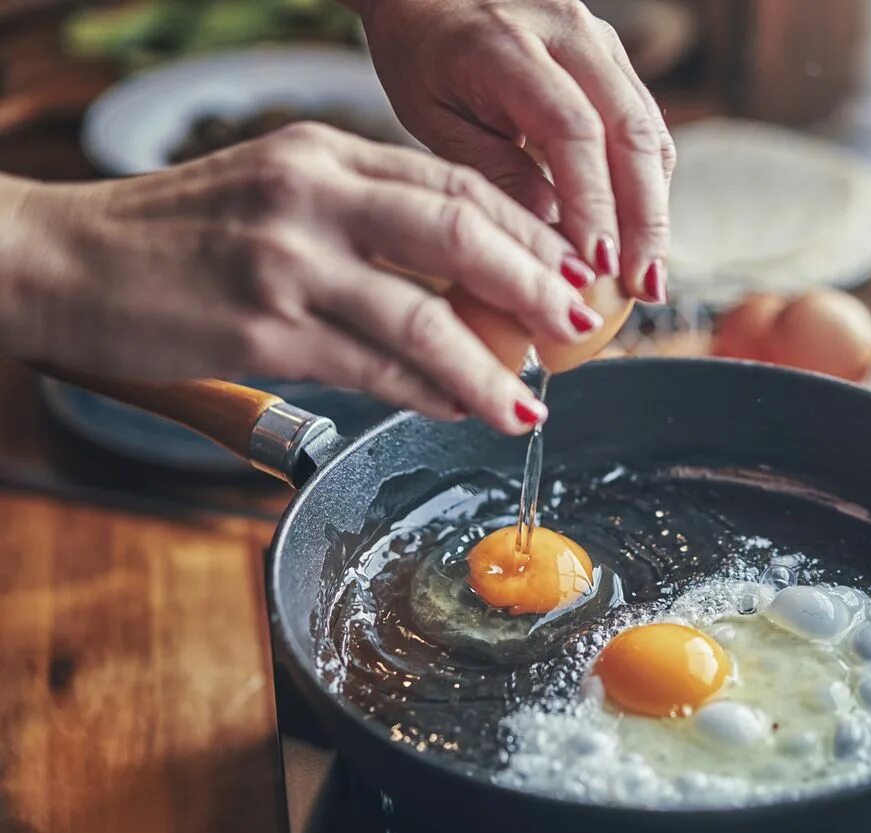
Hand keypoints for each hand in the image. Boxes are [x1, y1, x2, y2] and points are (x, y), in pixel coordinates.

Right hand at [0, 123, 605, 433]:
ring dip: (491, 367)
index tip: (567, 268)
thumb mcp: (275, 193)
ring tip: (530, 401)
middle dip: (535, 284)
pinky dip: (428, 393)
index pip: (453, 183)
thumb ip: (360, 219)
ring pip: (425, 315)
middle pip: (459, 232)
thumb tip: (456, 280)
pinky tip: (461, 408)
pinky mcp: (264, 331)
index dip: (526, 230)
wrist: (61, 262)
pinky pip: (374, 368)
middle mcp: (312, 195)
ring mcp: (288, 263)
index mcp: (322, 153)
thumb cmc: (175, 235)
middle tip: (578, 324)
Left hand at [358, 0, 674, 302]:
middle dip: (644, 220)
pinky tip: (638, 236)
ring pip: (648, 131)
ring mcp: (599, 41)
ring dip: (655, 210)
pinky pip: (644, 127)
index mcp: (507, 45)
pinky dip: (646, 186)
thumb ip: (492, 172)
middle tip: (644, 287)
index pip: (573, 131)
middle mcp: (568, 32)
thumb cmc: (421, 54)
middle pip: (630, 132)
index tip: (598, 267)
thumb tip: (552, 241)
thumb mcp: (434, 117)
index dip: (593, 204)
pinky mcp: (613, 59)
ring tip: (649, 275)